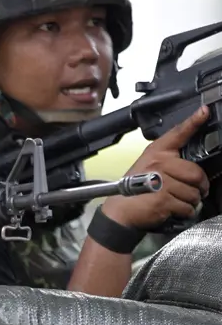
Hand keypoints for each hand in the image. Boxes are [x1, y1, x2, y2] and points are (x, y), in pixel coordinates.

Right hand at [101, 106, 209, 230]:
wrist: (120, 210)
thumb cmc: (133, 189)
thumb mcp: (147, 165)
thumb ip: (168, 159)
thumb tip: (191, 167)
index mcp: (157, 153)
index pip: (178, 133)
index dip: (194, 121)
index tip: (204, 112)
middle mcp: (160, 164)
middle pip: (196, 173)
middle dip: (201, 186)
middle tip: (199, 190)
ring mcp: (162, 183)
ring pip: (193, 193)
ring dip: (192, 201)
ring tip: (182, 201)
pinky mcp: (163, 200)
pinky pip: (187, 207)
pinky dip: (186, 212)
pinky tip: (177, 210)